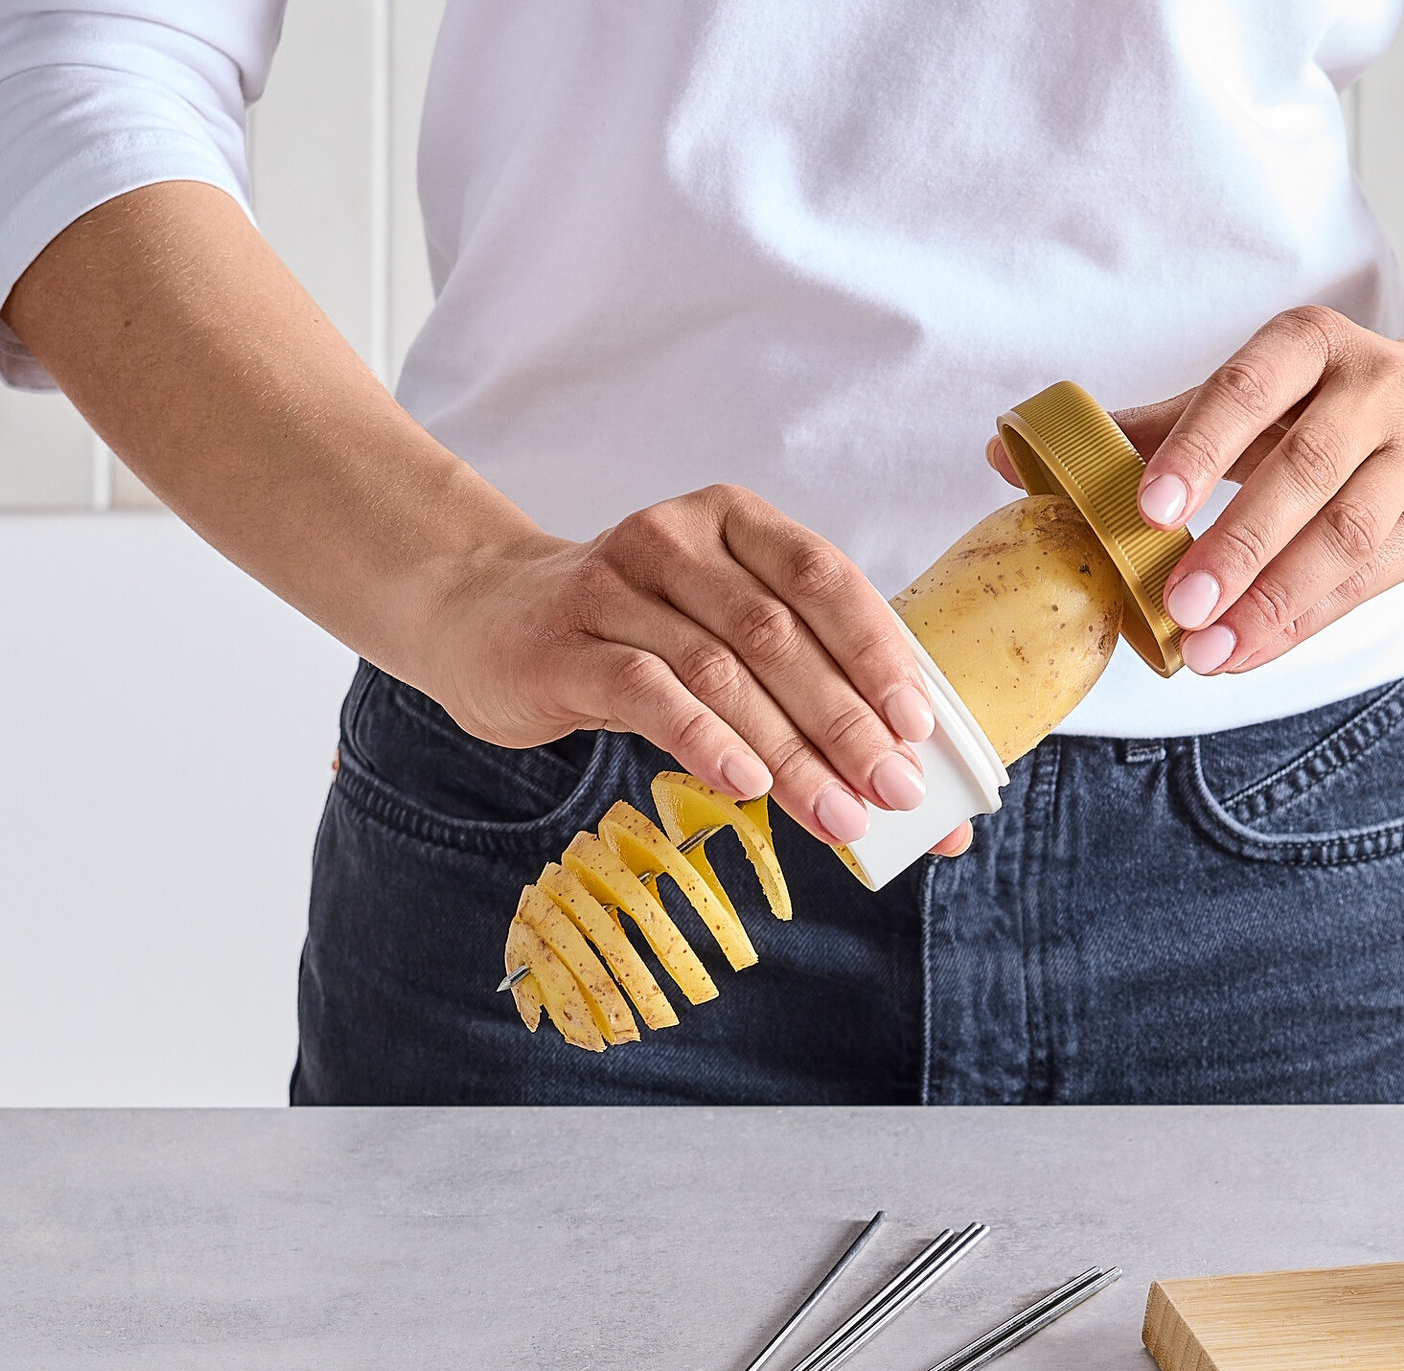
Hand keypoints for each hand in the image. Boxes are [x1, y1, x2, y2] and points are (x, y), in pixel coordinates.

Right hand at [422, 483, 949, 847]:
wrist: (486, 620)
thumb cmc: (632, 636)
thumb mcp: (718, 637)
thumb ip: (807, 693)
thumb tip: (918, 795)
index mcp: (733, 523)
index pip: (822, 578)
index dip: (875, 652)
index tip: (917, 728)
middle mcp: (675, 538)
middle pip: (777, 634)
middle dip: (845, 721)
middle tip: (893, 792)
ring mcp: (613, 586)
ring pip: (720, 671)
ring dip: (789, 751)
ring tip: (837, 815)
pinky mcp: (564, 645)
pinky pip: (647, 692)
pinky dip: (705, 741)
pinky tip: (748, 786)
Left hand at [991, 306, 1403, 675]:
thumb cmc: (1343, 402)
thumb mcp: (1260, 395)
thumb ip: (1152, 427)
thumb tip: (1010, 453)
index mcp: (1311, 347)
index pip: (1251, 387)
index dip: (1199, 445)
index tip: (1146, 502)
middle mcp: (1375, 392)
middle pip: (1303, 473)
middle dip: (1237, 544)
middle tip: (1175, 602)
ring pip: (1345, 535)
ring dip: (1271, 600)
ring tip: (1207, 649)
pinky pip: (1366, 583)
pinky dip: (1302, 624)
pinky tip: (1247, 653)